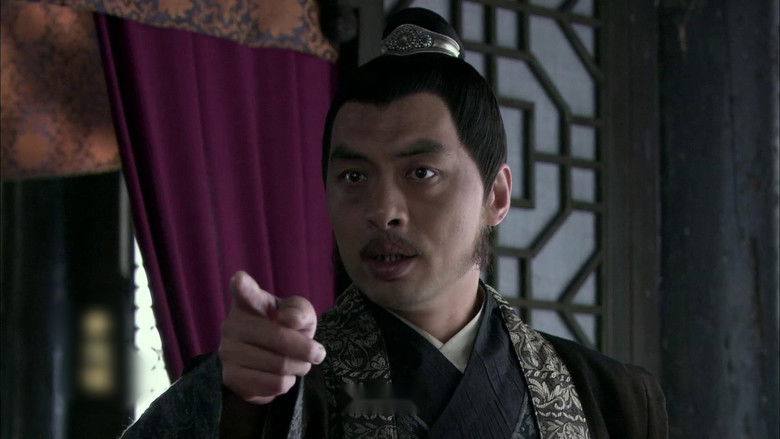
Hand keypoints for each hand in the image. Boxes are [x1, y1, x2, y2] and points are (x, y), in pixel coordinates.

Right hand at [219, 271, 324, 403]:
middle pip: (279, 338)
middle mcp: (232, 324)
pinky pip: (273, 385)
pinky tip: (282, 376)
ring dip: (299, 368)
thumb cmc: (287, 328)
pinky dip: (287, 383)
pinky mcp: (230, 378)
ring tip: (298, 364)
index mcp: (249, 301)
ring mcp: (227, 352)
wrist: (271, 358)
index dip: (242, 285)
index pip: (243, 291)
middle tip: (317, 353)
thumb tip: (287, 320)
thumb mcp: (300, 314)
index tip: (240, 279)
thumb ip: (300, 310)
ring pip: (279, 365)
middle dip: (306, 349)